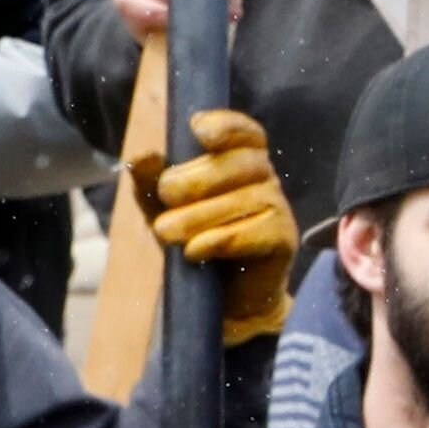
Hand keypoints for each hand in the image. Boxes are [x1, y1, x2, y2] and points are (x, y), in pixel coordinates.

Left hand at [129, 103, 298, 344]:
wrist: (223, 301)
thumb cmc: (194, 243)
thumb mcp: (162, 210)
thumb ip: (150, 182)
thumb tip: (143, 156)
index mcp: (239, 160)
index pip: (244, 132)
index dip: (225, 125)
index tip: (198, 130)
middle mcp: (265, 179)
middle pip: (237, 164)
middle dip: (194, 180)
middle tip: (165, 200)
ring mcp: (279, 208)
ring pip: (244, 199)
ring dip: (198, 217)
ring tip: (167, 233)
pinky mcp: (284, 240)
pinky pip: (256, 232)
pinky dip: (220, 240)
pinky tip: (195, 251)